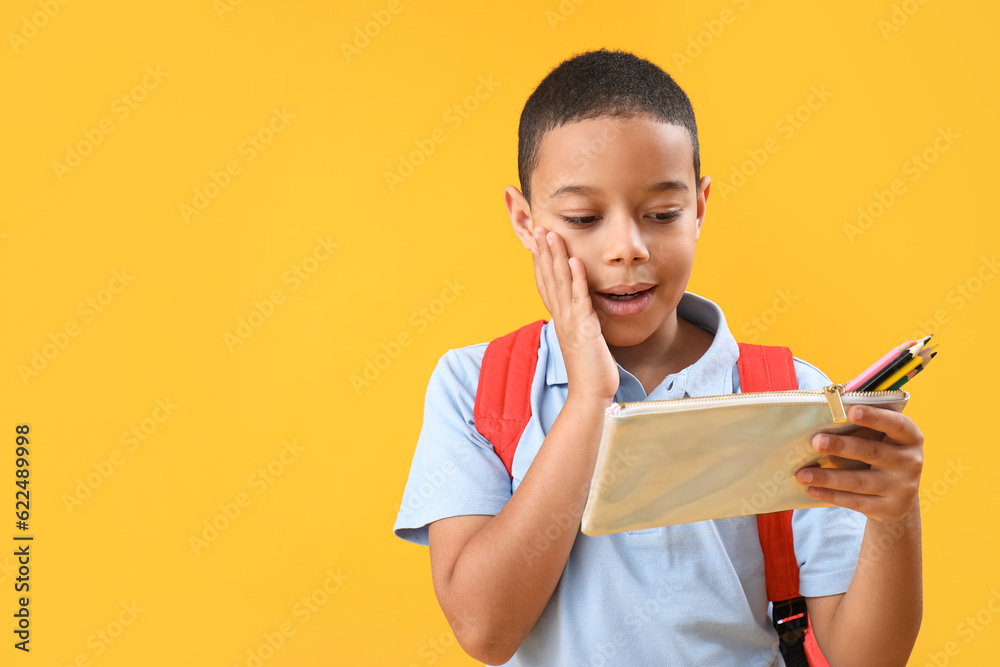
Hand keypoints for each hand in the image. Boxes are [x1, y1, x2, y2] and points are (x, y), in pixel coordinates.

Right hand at [531, 227, 618, 402]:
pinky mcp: (584, 328)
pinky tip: (574, 260)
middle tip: (539, 228)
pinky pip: (578, 298)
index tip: (538, 243)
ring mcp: (570, 322)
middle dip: (543, 253)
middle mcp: (561, 318)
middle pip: (548, 279)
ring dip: (555, 258)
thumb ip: (582, 323)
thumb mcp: (584, 340)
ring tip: (552, 234)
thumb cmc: (591, 371)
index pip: (546, 286)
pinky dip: (575, 278)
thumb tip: (585, 312)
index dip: (541, 263)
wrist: (591, 394)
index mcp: (560, 320)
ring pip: (559, 284)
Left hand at [795, 405, 922, 524]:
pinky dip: (831, 495)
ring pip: (859, 481)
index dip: (875, 417)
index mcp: (910, 437)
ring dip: (828, 477)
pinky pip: (855, 501)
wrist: (899, 500)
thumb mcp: (883, 440)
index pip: (896, 424)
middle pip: (872, 452)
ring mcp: (901, 487)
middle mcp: (910, 462)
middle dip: (842, 446)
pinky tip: (812, 489)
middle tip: (816, 442)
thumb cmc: (881, 456)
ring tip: (802, 474)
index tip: (851, 411)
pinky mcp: (888, 509)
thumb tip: (821, 417)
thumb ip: (863, 428)